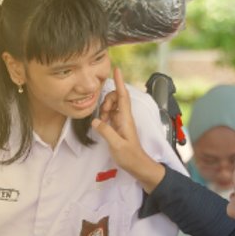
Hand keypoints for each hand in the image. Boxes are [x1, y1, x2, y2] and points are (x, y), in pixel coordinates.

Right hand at [91, 66, 166, 191]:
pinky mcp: (118, 127)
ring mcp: (121, 121)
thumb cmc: (130, 156)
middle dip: (107, 100)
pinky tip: (102, 125)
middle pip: (116, 98)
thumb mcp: (117, 145)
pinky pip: (109, 114)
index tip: (117, 70)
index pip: (123, 96)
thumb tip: (96, 120)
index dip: (120, 82)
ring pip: (112, 106)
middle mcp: (124, 117)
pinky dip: (104, 116)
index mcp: (126, 119)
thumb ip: (106, 132)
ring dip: (104, 109)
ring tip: (102, 122)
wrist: (138, 165)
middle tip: (103, 114)